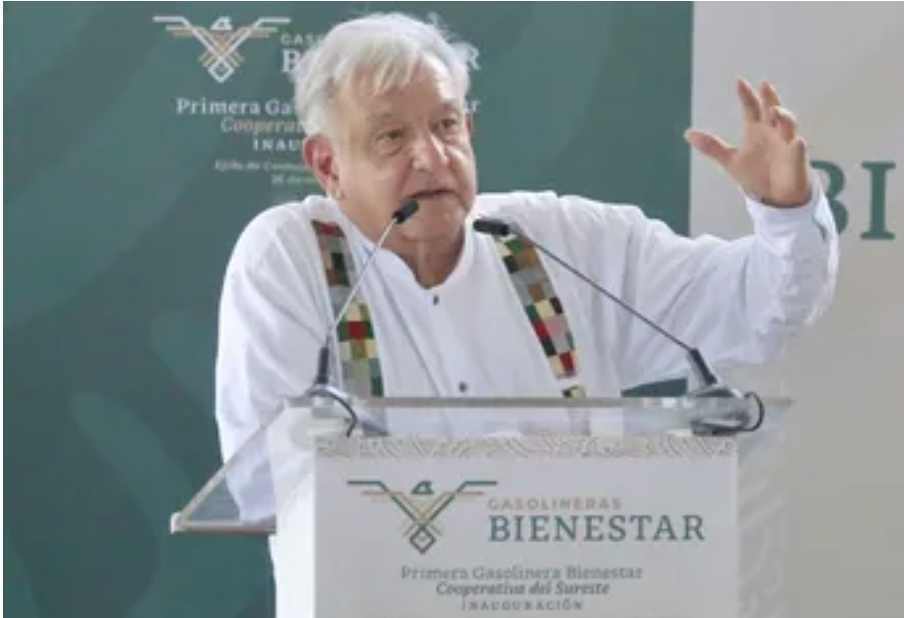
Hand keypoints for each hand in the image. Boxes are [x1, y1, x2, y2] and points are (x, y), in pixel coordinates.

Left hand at [685, 78, 811, 207]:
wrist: (775, 195)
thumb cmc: (757, 173)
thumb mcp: (730, 159)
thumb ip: (712, 146)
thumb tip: (688, 133)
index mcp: (757, 129)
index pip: (751, 107)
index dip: (746, 95)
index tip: (739, 81)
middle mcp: (773, 132)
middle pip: (773, 110)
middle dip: (770, 98)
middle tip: (764, 85)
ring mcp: (786, 144)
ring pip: (789, 126)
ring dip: (784, 117)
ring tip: (775, 111)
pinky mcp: (796, 159)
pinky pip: (799, 151)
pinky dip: (798, 146)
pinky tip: (797, 142)